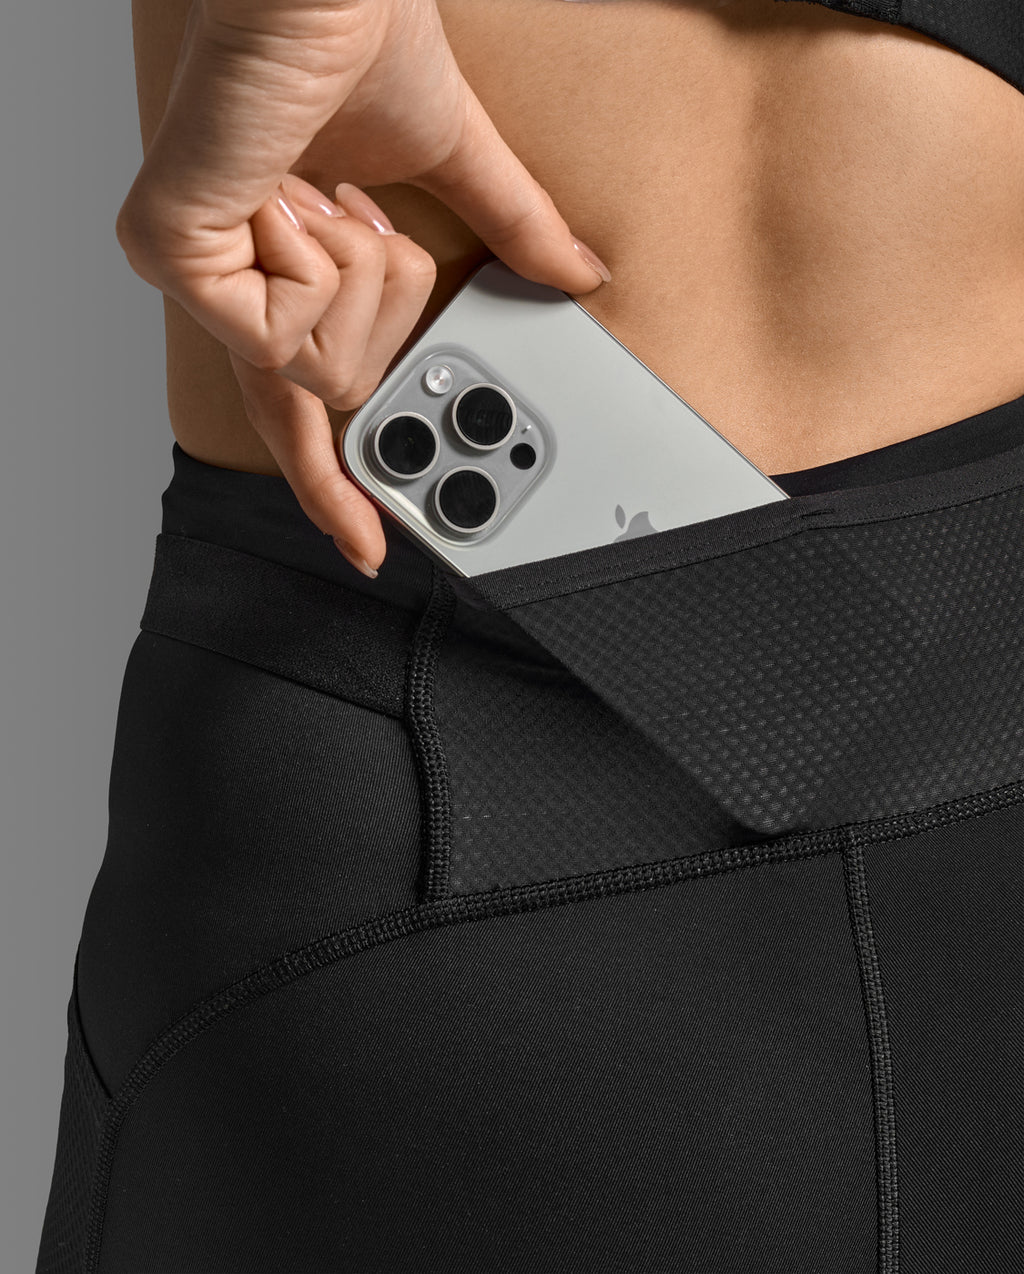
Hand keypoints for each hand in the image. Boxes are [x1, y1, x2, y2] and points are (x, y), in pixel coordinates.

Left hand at [115, 0, 611, 575]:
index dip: (334, 486)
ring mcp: (195, 275)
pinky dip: (324, 254)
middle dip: (383, 318)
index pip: (298, 412)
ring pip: (325, 369)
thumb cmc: (359, 39)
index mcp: (283, 269)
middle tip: (360, 213)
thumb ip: (513, 232)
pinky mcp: (174, 257)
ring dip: (363, 268)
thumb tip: (579, 279)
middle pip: (333, 400)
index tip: (369, 546)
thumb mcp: (457, 164)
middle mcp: (230, 283)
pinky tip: (292, 182)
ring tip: (330, 178)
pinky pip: (287, 335)